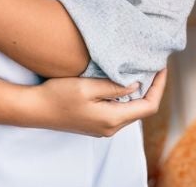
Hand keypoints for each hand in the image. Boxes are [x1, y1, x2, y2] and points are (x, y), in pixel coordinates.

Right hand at [25, 67, 167, 136]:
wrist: (34, 110)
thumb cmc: (57, 96)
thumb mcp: (86, 86)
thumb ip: (114, 87)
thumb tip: (136, 85)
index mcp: (113, 119)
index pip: (148, 106)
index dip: (159, 87)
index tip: (161, 68)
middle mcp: (111, 128)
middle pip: (141, 109)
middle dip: (150, 88)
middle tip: (151, 66)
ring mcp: (102, 129)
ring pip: (129, 111)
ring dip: (136, 93)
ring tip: (137, 72)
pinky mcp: (94, 125)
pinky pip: (117, 112)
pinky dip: (124, 98)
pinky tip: (118, 84)